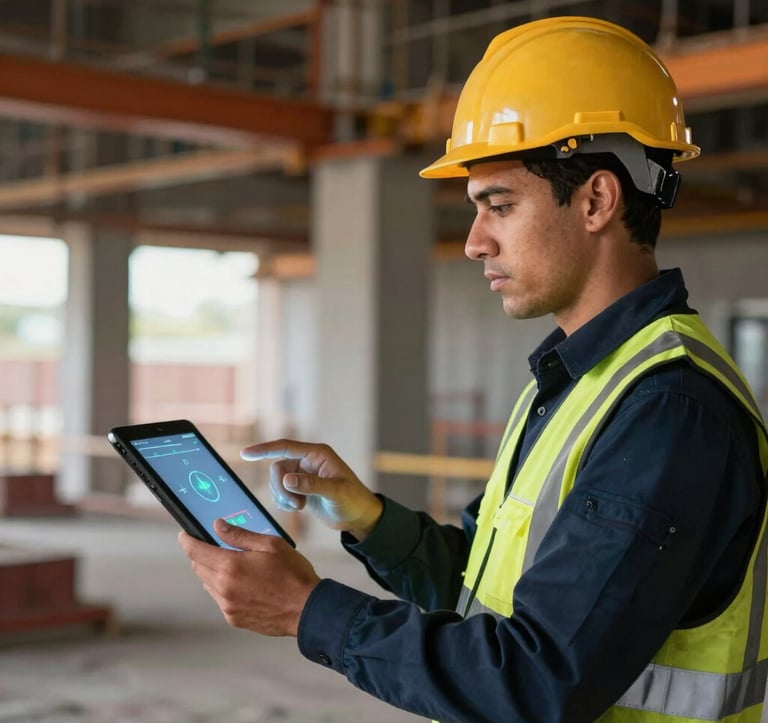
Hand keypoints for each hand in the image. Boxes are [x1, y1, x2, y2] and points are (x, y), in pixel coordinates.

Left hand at [178, 519, 320, 636]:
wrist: (307, 609)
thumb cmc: (293, 574)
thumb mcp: (270, 545)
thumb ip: (240, 535)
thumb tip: (218, 526)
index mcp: (231, 566)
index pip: (195, 551)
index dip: (187, 540)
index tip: (185, 535)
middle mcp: (224, 588)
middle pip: (198, 568)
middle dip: (202, 555)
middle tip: (216, 546)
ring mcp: (227, 606)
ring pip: (208, 584)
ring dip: (213, 572)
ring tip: (236, 565)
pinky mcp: (234, 618)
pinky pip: (220, 599)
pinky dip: (224, 588)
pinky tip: (244, 583)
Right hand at [241, 439, 383, 540]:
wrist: (358, 516)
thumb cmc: (353, 500)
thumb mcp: (335, 492)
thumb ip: (312, 485)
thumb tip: (288, 479)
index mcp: (317, 454)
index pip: (285, 446)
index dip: (264, 449)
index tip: (245, 454)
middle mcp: (308, 461)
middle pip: (277, 468)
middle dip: (281, 488)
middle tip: (295, 505)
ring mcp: (303, 474)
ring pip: (277, 481)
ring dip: (282, 496)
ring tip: (299, 507)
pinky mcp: (300, 488)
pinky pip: (280, 491)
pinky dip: (283, 501)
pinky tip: (298, 508)